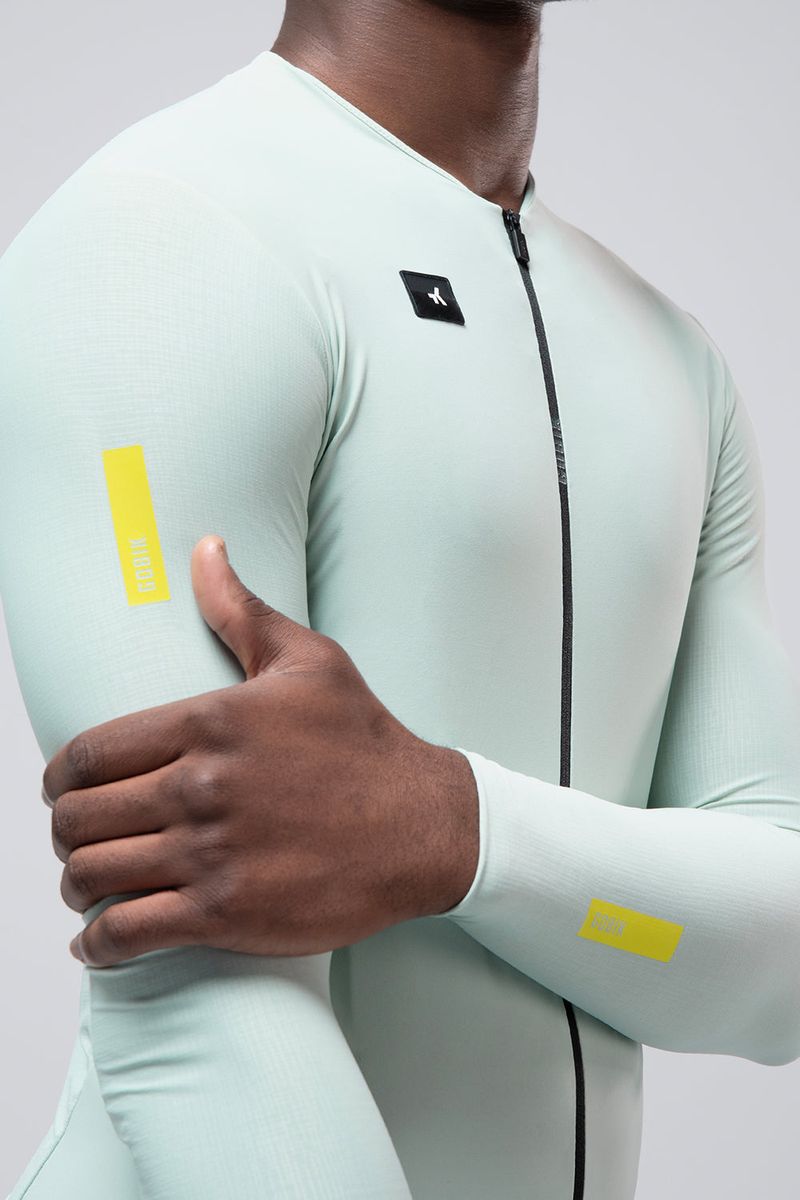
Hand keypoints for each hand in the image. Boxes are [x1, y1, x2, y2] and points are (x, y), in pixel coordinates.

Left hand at [44, 536, 478, 966]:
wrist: (422, 825)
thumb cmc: (364, 740)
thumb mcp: (308, 661)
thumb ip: (241, 610)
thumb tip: (204, 549)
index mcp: (207, 723)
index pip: (86, 754)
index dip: (57, 777)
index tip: (63, 789)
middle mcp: (199, 788)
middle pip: (77, 817)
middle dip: (64, 830)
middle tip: (78, 836)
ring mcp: (210, 854)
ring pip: (92, 875)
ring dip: (76, 883)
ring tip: (88, 882)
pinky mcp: (226, 913)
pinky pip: (127, 934)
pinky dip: (99, 944)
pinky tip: (99, 940)